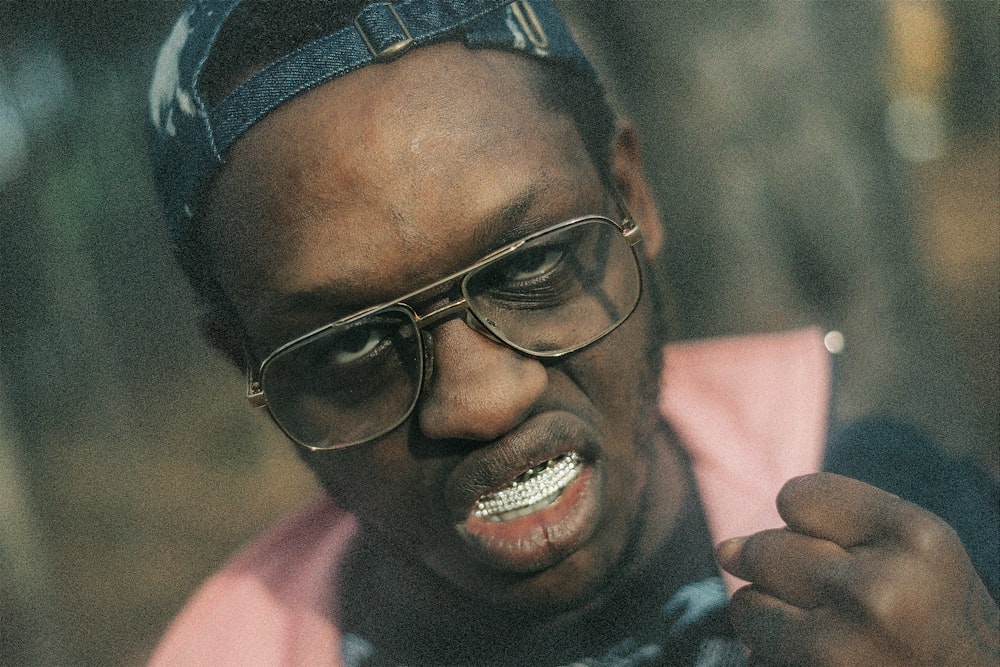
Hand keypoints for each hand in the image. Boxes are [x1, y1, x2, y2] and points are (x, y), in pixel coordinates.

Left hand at [715, 472, 998, 665]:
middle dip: (780, 572)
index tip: (839, 550)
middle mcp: (878, 590)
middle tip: (833, 602)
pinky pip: (754, 654)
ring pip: (746, 604)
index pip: (795, 497)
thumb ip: (829, 526)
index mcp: (914, 538)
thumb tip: (723, 550)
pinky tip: (820, 662)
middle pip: (763, 550)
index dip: (807, 525)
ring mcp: (842, 646)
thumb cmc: (937, 616)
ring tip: (827, 634)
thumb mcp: (915, 551)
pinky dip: (773, 656)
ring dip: (771, 618)